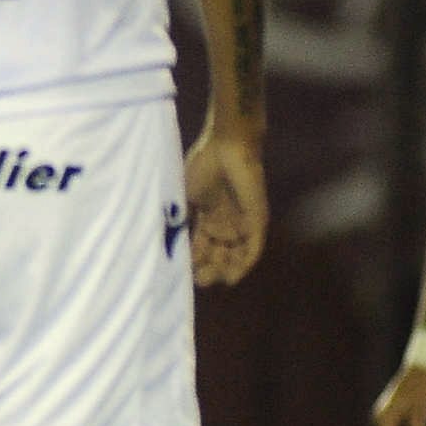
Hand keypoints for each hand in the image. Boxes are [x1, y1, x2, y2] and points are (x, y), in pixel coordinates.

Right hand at [182, 127, 266, 286]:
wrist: (225, 145)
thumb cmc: (203, 165)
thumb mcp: (185, 197)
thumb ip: (181, 220)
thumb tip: (169, 242)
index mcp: (209, 216)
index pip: (202, 246)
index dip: (194, 261)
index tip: (183, 273)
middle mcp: (227, 222)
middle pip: (219, 254)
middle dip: (209, 269)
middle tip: (197, 280)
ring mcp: (243, 222)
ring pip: (235, 255)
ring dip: (224, 270)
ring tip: (210, 280)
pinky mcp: (257, 220)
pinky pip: (253, 249)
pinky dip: (243, 265)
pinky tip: (232, 278)